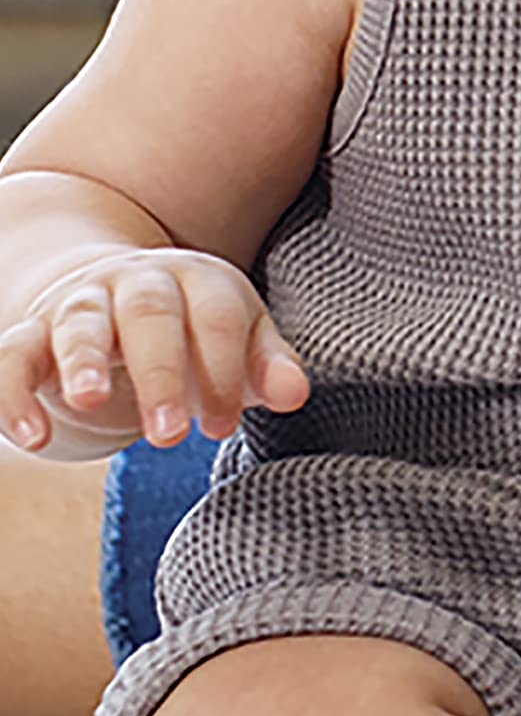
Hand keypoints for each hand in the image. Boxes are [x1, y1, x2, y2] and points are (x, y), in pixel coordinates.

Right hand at [0, 246, 308, 455]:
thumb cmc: (191, 330)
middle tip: (171, 435)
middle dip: (161, 372)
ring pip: (80, 323)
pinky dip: (16, 392)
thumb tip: (297, 395)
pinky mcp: (31, 332)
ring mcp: (81, 303)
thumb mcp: (235, 339)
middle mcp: (138, 281)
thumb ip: (266, 365)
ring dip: (84, 363)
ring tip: (91, 405)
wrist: (113, 297)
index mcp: (199, 278)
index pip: (217, 316)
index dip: (223, 371)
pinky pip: (14, 354)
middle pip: (151, 314)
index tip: (222, 427)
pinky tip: (32, 436)